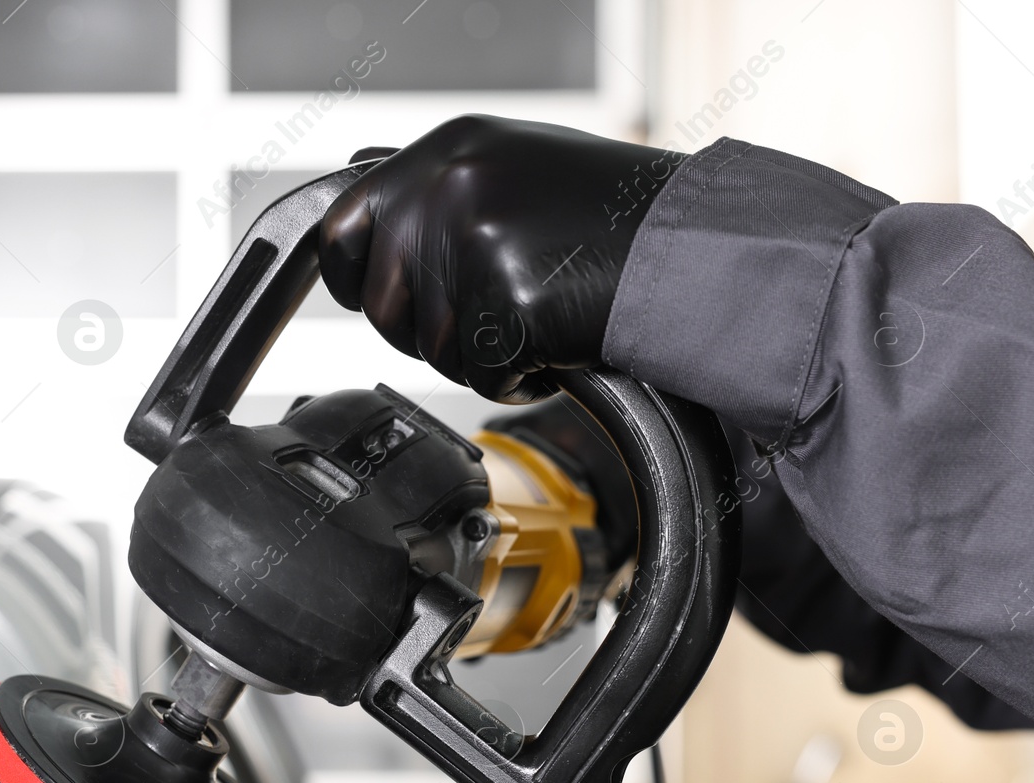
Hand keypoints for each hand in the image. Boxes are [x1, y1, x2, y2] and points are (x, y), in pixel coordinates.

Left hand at [319, 115, 682, 400]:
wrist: (692, 248)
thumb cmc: (611, 217)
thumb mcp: (509, 167)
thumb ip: (432, 186)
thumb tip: (356, 186)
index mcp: (444, 151)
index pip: (340, 228)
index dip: (357, 279)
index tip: (393, 298)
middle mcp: (450, 189)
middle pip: (382, 306)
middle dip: (429, 329)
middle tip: (494, 309)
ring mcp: (476, 245)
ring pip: (431, 351)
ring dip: (480, 356)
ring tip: (539, 315)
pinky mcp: (507, 305)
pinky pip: (480, 377)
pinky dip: (517, 379)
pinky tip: (556, 342)